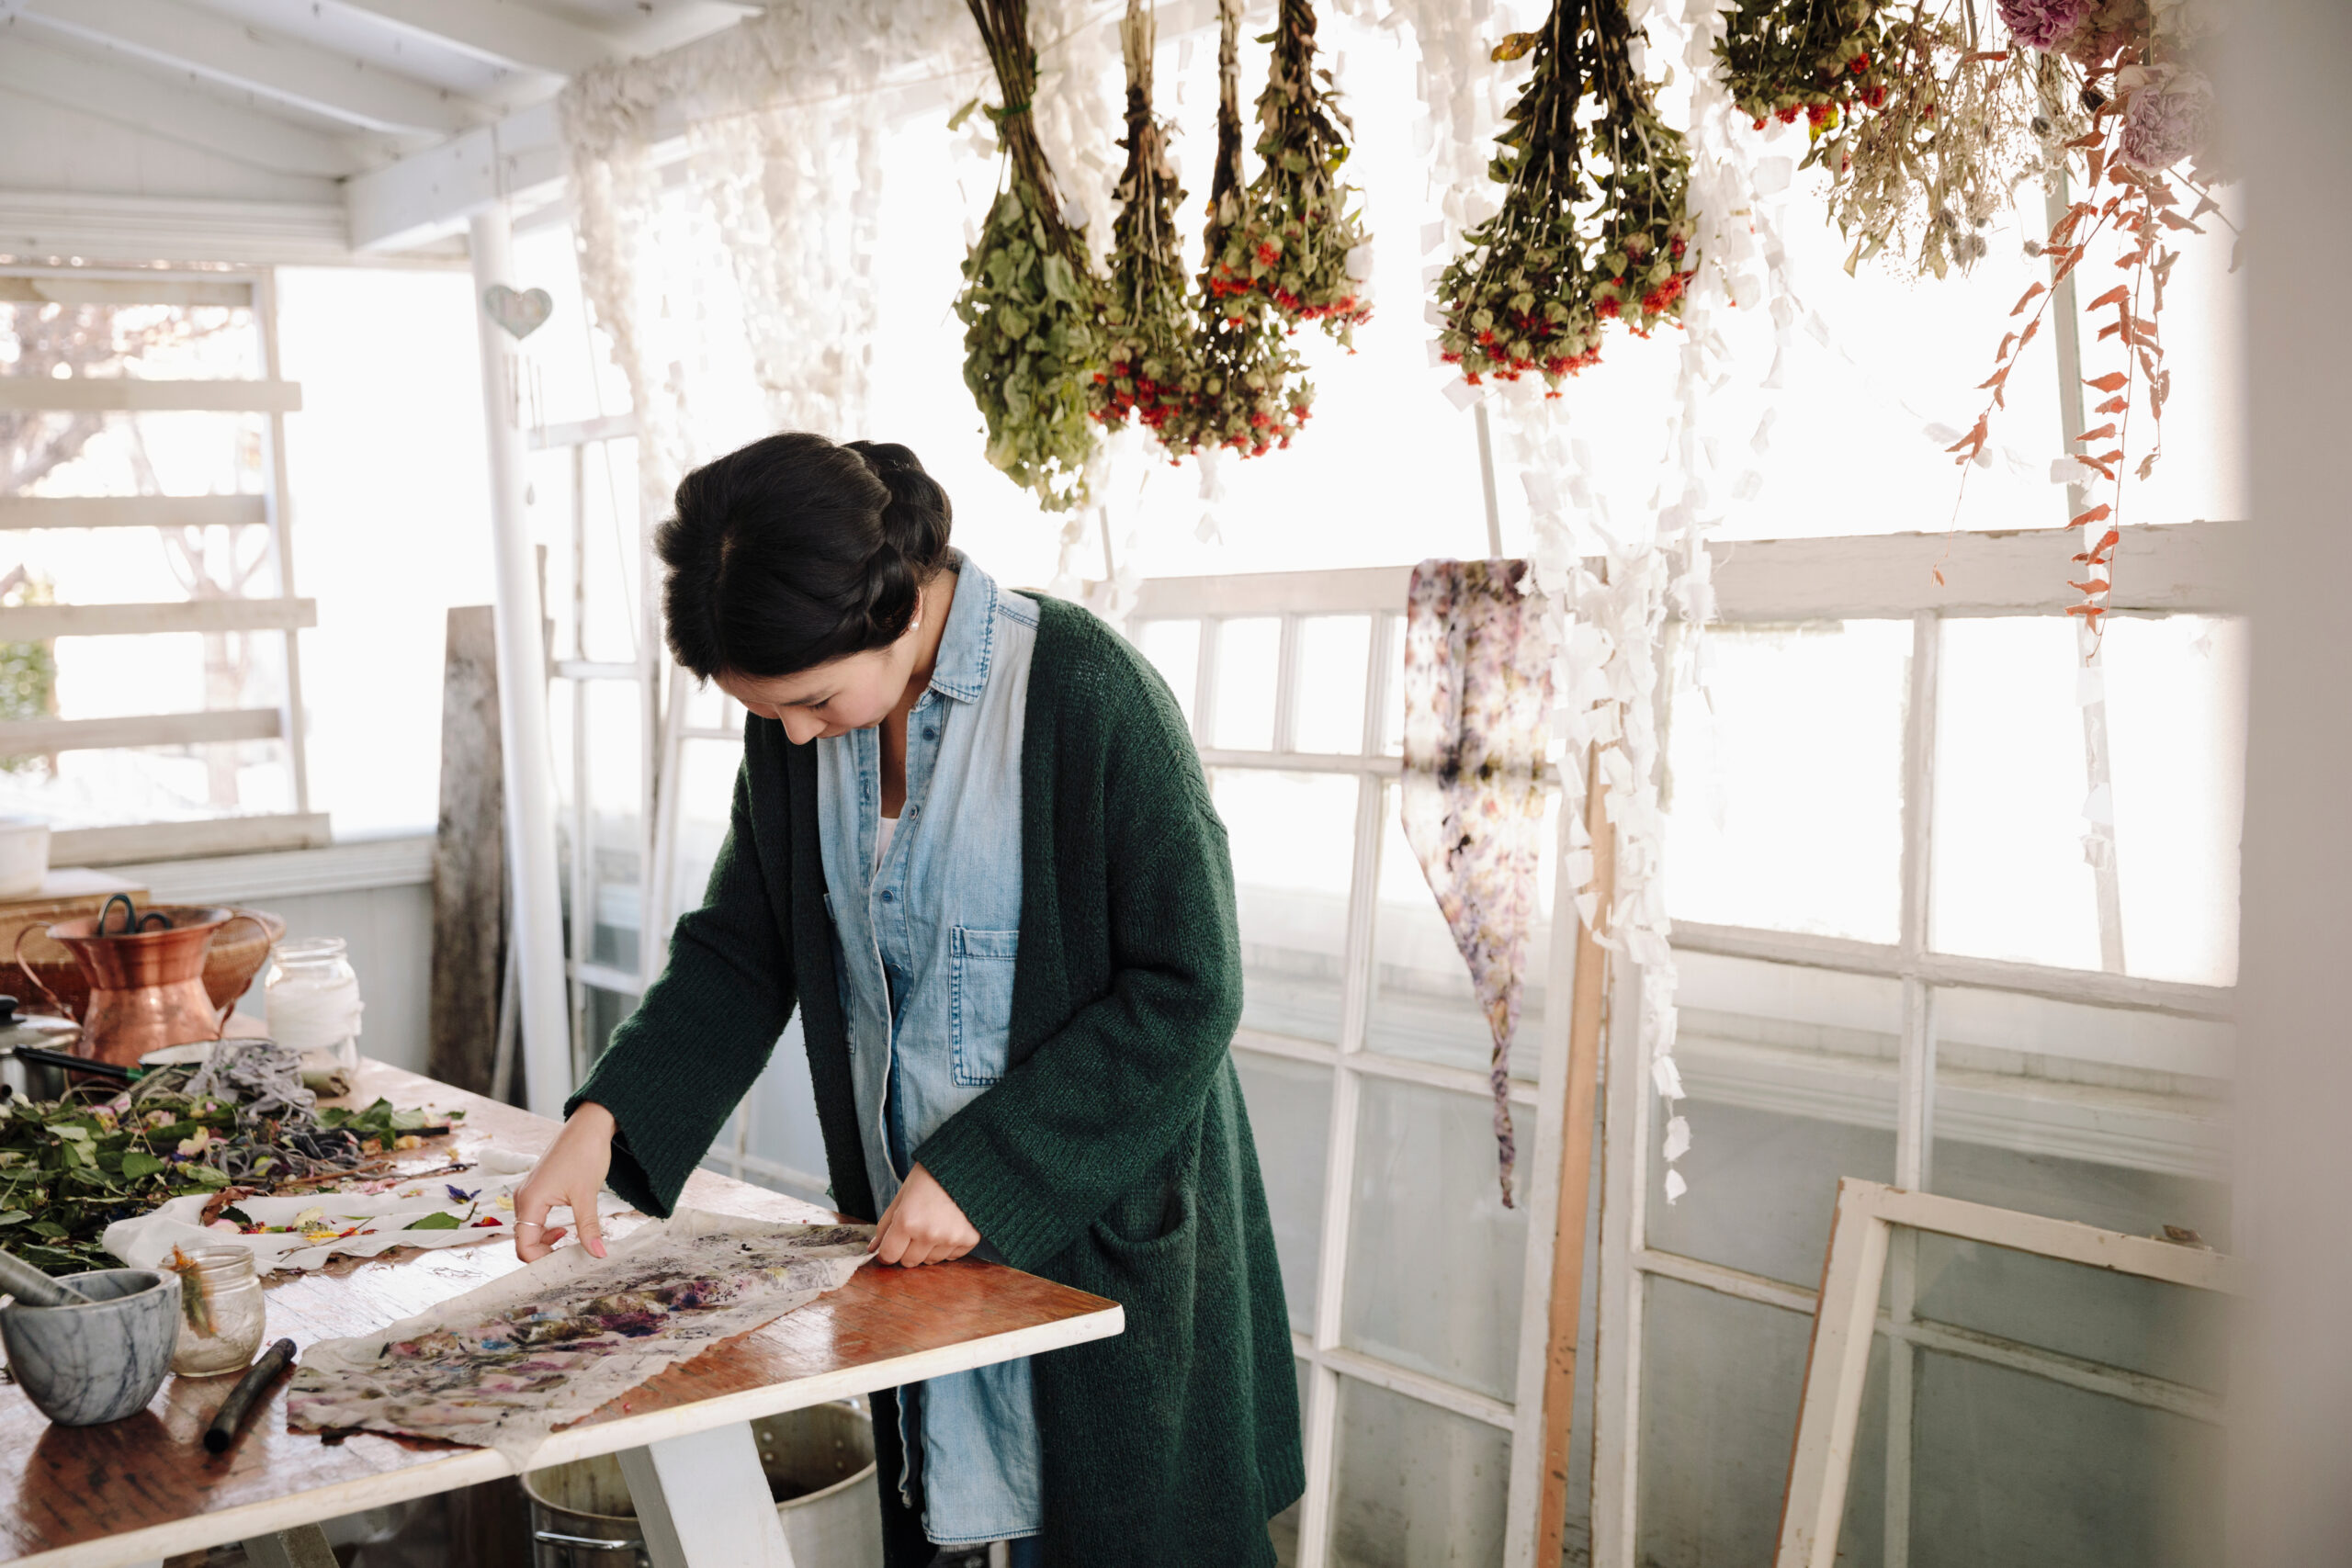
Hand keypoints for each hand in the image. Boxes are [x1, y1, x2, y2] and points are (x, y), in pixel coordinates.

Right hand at [512, 1102, 614, 1262]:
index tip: (565, 1264)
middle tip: (569, 1259)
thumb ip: (588, 1228)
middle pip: (524, 1241)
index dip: (541, 1261)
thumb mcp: (587, 1195)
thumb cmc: (585, 1154)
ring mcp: (529, 1193)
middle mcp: (523, 1198)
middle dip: (543, 1254)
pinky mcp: (537, 1189)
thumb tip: (597, 1254)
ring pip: (529, 1230)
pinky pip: (534, 1218)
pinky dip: (546, 1230)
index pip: (524, 1246)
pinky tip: (565, 1229)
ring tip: (571, 1243)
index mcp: (530, 1201)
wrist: (588, 1126)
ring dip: (545, 1242)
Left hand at [870, 1163, 978, 1266]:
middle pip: (909, 1261)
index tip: (891, 1246)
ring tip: (934, 1224)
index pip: (889, 1255)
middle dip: (907, 1250)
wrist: (965, 1165)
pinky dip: (948, 1246)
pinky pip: (951, 1257)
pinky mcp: (969, 1239)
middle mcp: (929, 1233)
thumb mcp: (902, 1196)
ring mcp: (950, 1238)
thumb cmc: (930, 1177)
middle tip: (915, 1230)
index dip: (887, 1252)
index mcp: (907, 1221)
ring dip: (928, 1249)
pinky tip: (950, 1226)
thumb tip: (873, 1248)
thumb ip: (886, 1225)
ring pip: (930, 1261)